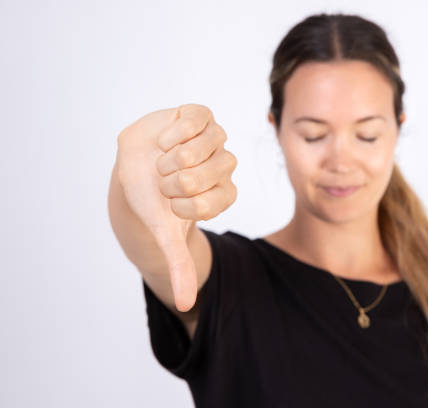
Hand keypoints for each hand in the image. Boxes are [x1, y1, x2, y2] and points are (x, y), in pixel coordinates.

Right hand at [116, 104, 236, 310]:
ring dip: (172, 158)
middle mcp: (225, 165)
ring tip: (163, 159)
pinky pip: (198, 120)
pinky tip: (165, 140)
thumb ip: (178, 263)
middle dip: (173, 181)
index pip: (214, 202)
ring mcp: (216, 139)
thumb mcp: (165, 232)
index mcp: (223, 193)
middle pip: (206, 175)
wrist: (134, 164)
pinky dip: (175, 132)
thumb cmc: (152, 197)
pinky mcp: (202, 116)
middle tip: (164, 180)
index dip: (185, 204)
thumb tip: (186, 303)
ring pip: (202, 148)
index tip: (172, 204)